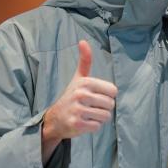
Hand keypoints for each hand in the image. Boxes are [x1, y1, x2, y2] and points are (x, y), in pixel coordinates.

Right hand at [41, 40, 117, 157]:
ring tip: (88, 114)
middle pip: (111, 104)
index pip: (113, 91)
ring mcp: (78, 110)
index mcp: (85, 82)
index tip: (96, 96)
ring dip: (99, 118)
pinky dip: (93, 126)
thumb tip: (83, 41)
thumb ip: (84, 61)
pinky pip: (97, 127)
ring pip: (105, 116)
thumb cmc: (71, 96)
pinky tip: (83, 122)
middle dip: (104, 108)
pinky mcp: (77, 124)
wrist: (54, 118)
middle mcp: (81, 94)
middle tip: (91, 107)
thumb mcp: (78, 78)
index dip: (108, 96)